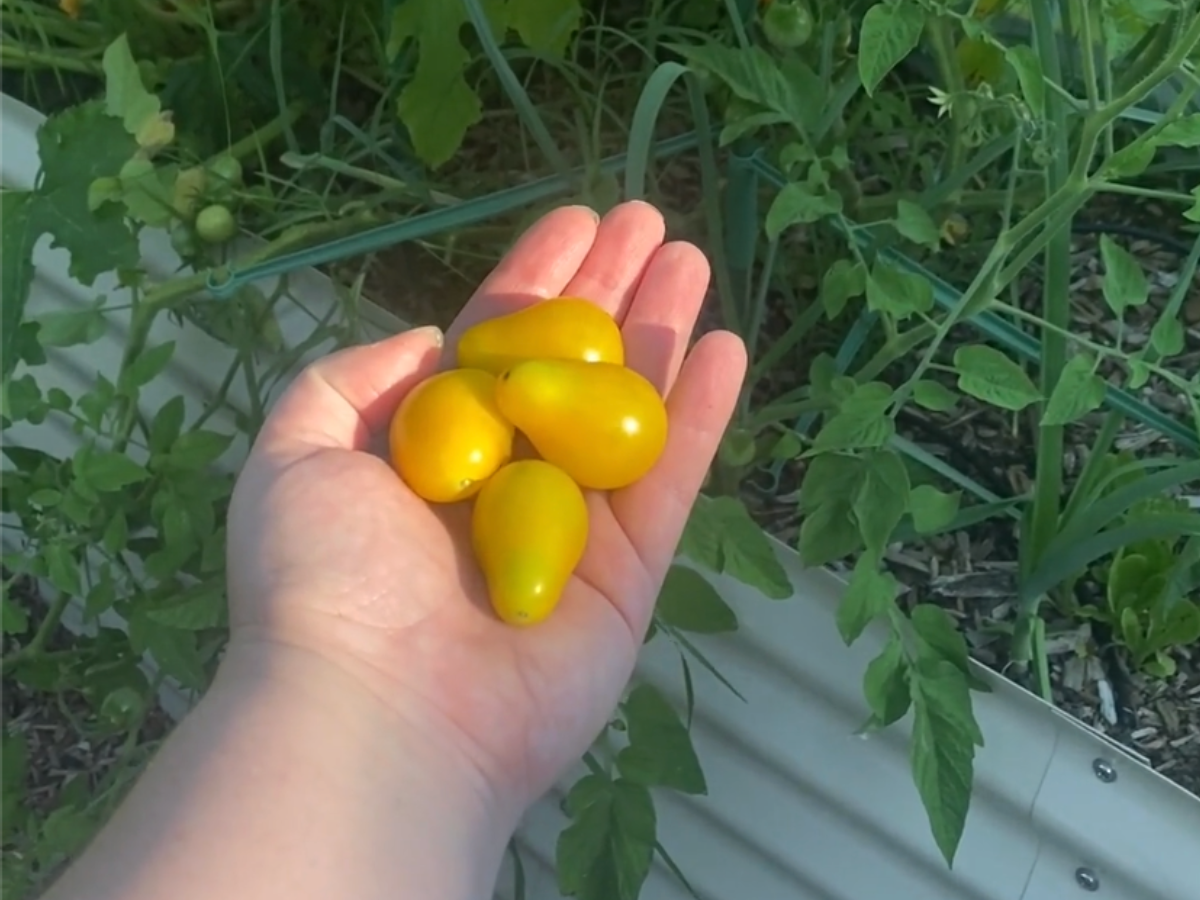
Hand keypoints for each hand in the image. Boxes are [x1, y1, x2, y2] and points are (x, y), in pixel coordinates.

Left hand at [225, 200, 746, 818]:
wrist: (379, 709)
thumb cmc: (327, 578)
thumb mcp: (294, 454)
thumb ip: (346, 381)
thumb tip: (426, 341)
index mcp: (431, 450)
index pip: (494, 346)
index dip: (535, 279)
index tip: (577, 221)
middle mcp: (506, 480)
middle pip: (571, 366)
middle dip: (609, 291)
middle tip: (650, 222)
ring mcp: (573, 529)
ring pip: (628, 412)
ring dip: (662, 333)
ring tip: (692, 259)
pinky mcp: (627, 576)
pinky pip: (671, 482)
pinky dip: (699, 416)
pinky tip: (724, 347)